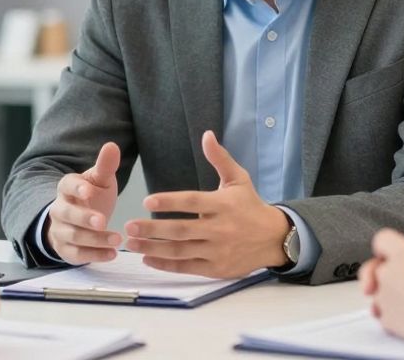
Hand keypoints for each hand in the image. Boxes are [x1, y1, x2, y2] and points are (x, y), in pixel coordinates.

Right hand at [45, 142, 123, 263]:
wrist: (78, 220)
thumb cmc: (92, 196)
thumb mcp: (100, 180)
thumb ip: (106, 166)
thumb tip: (112, 145)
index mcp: (67, 188)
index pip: (66, 185)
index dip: (77, 188)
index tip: (90, 190)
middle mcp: (59, 209)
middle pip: (66, 214)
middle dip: (84, 218)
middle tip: (103, 221)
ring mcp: (60, 230)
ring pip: (73, 236)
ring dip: (94, 239)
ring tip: (117, 239)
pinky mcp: (66, 249)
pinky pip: (77, 254)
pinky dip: (94, 255)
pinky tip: (112, 254)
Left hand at [123, 130, 289, 278]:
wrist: (274, 238)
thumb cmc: (250, 205)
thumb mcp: (238, 179)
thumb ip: (220, 158)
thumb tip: (206, 134)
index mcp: (223, 205)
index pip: (192, 202)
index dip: (169, 201)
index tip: (146, 201)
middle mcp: (220, 229)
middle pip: (181, 230)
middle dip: (153, 229)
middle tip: (129, 226)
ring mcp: (218, 251)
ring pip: (180, 251)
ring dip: (153, 248)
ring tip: (132, 243)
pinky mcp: (216, 269)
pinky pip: (187, 268)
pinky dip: (166, 265)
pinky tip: (148, 259)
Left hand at [360, 228, 403, 342]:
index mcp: (401, 254)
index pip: (382, 239)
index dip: (390, 243)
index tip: (399, 250)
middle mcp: (386, 274)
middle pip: (378, 266)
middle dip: (390, 270)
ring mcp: (383, 298)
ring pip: (381, 291)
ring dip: (393, 292)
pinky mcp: (388, 320)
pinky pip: (386, 313)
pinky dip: (396, 313)